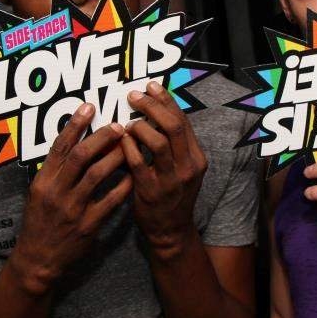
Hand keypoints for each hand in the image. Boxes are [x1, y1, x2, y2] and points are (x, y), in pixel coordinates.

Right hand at [12, 103, 131, 294]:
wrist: (38, 260)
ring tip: (130, 145)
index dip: (75, 124)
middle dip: (101, 137)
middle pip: (80, 156)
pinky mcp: (88, 226)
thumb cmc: (40, 222)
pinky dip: (123, 186)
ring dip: (116, 157)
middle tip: (119, 125)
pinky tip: (134, 176)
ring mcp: (72, 209)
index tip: (90, 106)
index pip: (59, 146)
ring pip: (97, 175)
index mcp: (42, 181)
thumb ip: (56, 171)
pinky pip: (110, 201)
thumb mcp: (40, 193)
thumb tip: (76, 142)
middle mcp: (56, 192)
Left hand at [122, 81, 205, 250]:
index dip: (166, 100)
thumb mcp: (180, 168)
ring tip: (127, 122)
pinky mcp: (152, 192)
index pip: (183, 120)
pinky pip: (138, 163)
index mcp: (196, 157)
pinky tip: (120, 140)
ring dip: (140, 127)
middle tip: (134, 95)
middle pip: (173, 126)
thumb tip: (154, 112)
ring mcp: (171, 180)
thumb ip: (172, 144)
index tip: (151, 86)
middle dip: (153, 106)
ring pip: (159, 142)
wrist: (170, 231)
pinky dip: (128, 148)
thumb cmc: (170, 195)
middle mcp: (188, 167)